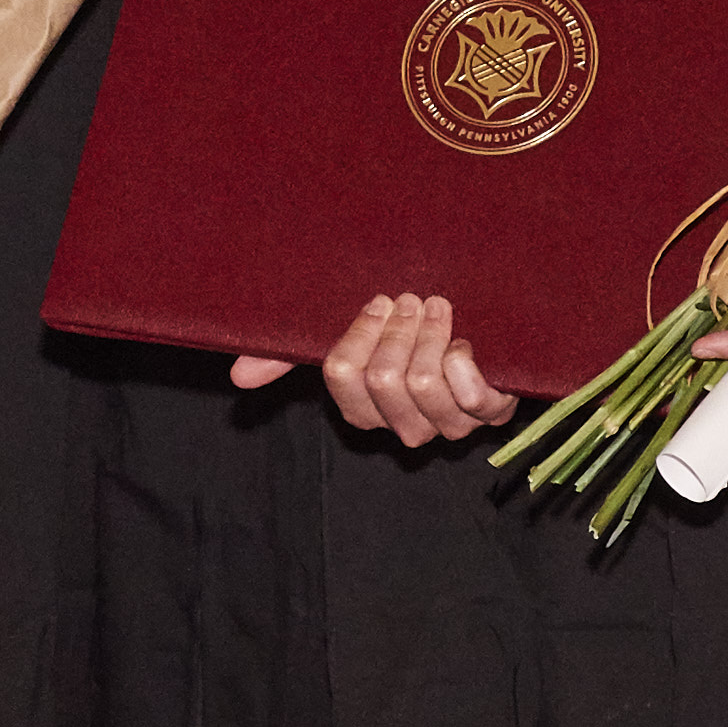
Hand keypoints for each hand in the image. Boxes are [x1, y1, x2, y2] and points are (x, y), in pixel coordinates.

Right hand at [290, 290, 516, 443]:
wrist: (484, 339)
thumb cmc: (413, 336)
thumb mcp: (358, 336)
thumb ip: (299, 353)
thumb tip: (240, 373)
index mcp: (366, 409)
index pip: (341, 375)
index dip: (361, 333)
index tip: (380, 302)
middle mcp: (403, 425)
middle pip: (382, 379)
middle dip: (399, 330)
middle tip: (412, 300)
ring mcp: (445, 425)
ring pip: (422, 382)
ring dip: (431, 336)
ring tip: (438, 309)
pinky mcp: (486, 417)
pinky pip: (468, 395)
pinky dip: (463, 361)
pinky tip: (464, 342)